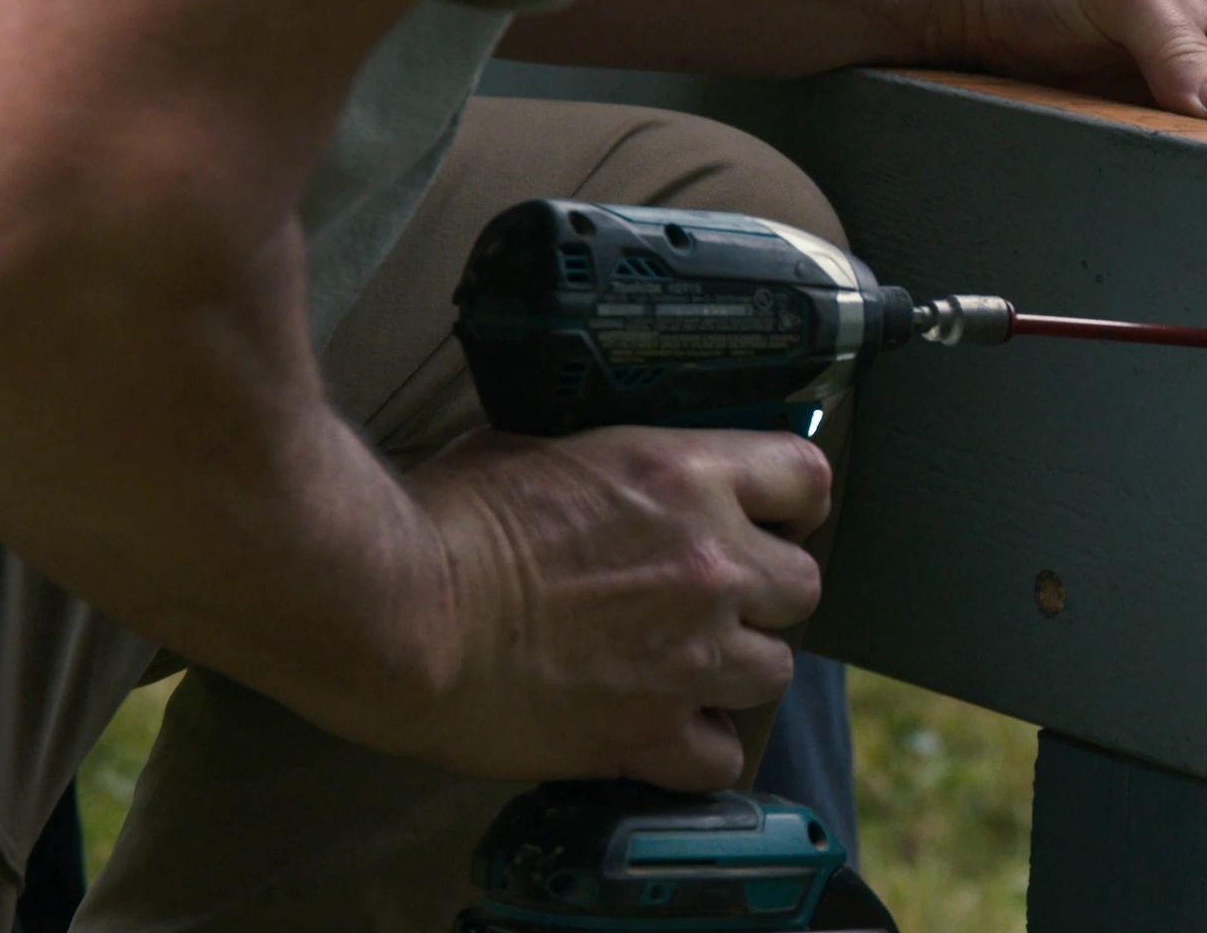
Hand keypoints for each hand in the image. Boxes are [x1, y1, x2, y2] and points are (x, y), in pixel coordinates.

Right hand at [395, 423, 831, 789]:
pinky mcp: (648, 734)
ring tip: (682, 667)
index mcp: (687, 477)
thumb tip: (616, 476)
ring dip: (735, 669)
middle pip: (801, 586)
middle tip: (711, 599)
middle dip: (763, 592)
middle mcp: (710, 565)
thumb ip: (607, 467)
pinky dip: (696, 749)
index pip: (804, 480)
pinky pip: (721, 757)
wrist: (401, 611)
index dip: (789, 503)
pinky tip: (658, 731)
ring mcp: (689, 656)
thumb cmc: (446, 520)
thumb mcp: (537, 448)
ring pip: (774, 671)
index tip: (768, 517)